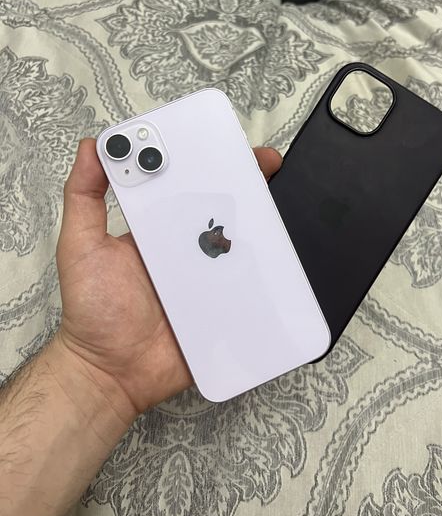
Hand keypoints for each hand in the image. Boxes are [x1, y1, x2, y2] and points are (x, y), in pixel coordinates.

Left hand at [56, 138, 281, 415]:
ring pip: (244, 248)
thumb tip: (92, 145)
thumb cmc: (92, 308)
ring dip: (265, 230)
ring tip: (283, 211)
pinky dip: (270, 278)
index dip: (207, 163)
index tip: (227, 143)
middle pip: (225, 213)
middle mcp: (188, 248)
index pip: (188, 187)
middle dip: (249, 189)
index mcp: (160, 227)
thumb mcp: (80, 246)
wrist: (110, 373)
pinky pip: (252, 290)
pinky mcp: (224, 309)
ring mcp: (210, 279)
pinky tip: (286, 263)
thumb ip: (83, 197)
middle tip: (267, 169)